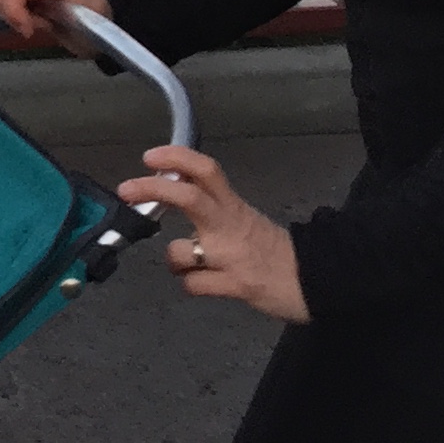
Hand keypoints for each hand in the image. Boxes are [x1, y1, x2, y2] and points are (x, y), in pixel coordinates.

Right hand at [0, 0, 108, 46]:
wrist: (100, 33)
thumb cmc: (97, 18)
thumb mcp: (87, 1)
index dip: (13, 8)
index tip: (32, 29)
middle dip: (13, 14)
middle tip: (35, 28)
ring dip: (12, 16)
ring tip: (36, 25)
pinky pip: (2, 5)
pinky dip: (13, 19)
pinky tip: (34, 24)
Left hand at [119, 147, 310, 323]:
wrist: (316, 282)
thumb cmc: (275, 251)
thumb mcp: (246, 220)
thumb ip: (214, 209)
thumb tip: (175, 192)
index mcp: (234, 207)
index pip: (207, 171)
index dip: (177, 158)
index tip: (150, 156)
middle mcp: (230, 227)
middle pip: (188, 196)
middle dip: (152, 188)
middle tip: (126, 188)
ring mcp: (231, 257)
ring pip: (179, 251)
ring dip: (172, 258)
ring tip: (183, 264)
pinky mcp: (236, 286)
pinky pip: (193, 285)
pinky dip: (189, 285)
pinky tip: (199, 285)